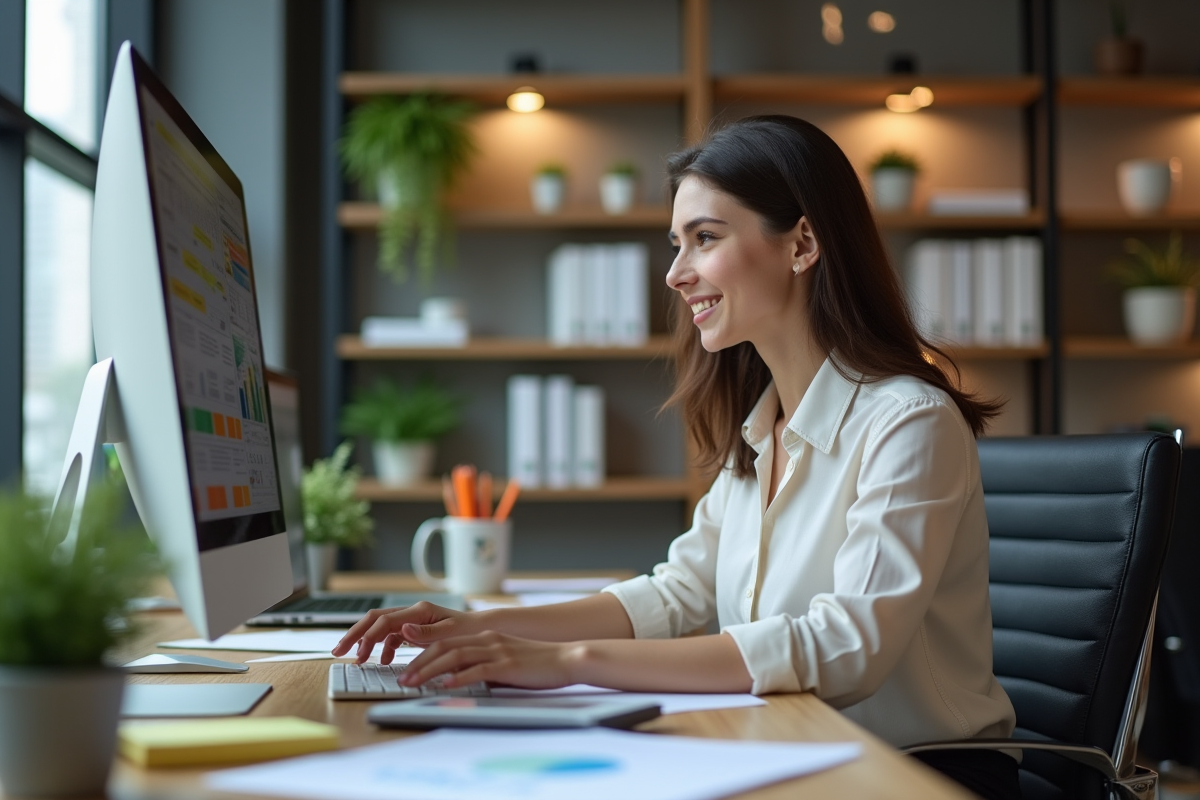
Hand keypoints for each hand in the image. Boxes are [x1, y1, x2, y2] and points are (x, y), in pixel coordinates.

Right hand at [331, 601, 478, 663]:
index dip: (366, 636)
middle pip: (375, 619)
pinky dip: (384, 647)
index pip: (384, 621)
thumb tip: (402, 629)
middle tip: (338, 650)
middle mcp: (413, 612)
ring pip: (380, 627)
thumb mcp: (450, 634)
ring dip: (366, 642)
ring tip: (358, 660)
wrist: (482, 630)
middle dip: (355, 634)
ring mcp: (412, 620)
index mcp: (420, 611)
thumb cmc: (469, 632)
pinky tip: (384, 661)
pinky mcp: (414, 629)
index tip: (354, 652)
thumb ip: (425, 632)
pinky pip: (391, 636)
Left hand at [399, 631, 581, 689]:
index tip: (407, 670)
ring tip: (413, 683)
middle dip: (418, 663)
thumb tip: (460, 679)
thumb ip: (483, 665)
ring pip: (454, 657)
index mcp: (486, 637)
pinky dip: (458, 678)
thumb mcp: (505, 660)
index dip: (422, 656)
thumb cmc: (537, 664)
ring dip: (429, 670)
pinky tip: (444, 686)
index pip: (446, 643)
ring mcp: (497, 651)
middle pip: (444, 647)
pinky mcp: (507, 665)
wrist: (567, 659)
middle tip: (402, 679)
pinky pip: (477, 670)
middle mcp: (488, 640)